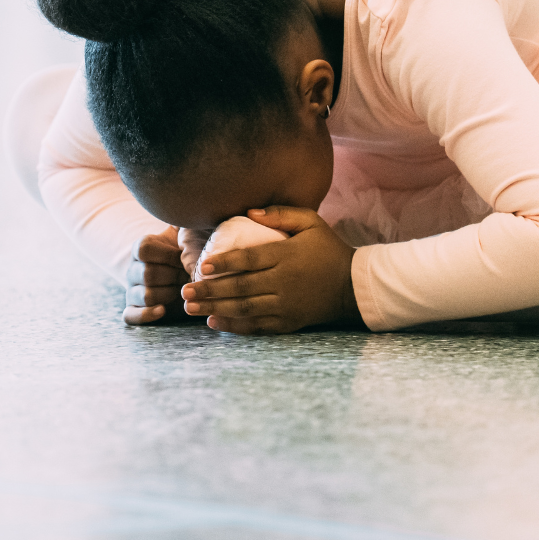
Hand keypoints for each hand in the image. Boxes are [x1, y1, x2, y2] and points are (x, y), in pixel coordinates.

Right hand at [123, 226, 190, 325]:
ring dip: (168, 294)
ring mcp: (132, 290)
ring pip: (144, 295)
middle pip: (147, 274)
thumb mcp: (188, 233)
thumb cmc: (188, 250)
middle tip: (189, 275)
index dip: (167, 254)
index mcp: (142, 248)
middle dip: (173, 276)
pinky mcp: (134, 309)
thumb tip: (194, 204)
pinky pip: (130, 316)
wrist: (184, 275)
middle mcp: (133, 269)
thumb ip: (188, 220)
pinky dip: (146, 315)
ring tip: (183, 290)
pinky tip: (163, 310)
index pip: (143, 248)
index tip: (184, 256)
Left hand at [181, 207, 359, 334]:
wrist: (352, 286)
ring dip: (215, 308)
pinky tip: (214, 322)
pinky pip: (257, 326)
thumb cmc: (329, 250)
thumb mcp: (312, 223)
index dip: (225, 263)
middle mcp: (284, 283)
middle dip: (210, 290)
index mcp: (287, 256)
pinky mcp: (288, 322)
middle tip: (185, 290)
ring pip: (245, 309)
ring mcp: (285, 305)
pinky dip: (234, 326)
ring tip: (191, 307)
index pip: (250, 260)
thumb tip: (250, 213)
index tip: (204, 265)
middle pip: (241, 287)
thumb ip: (282, 214)